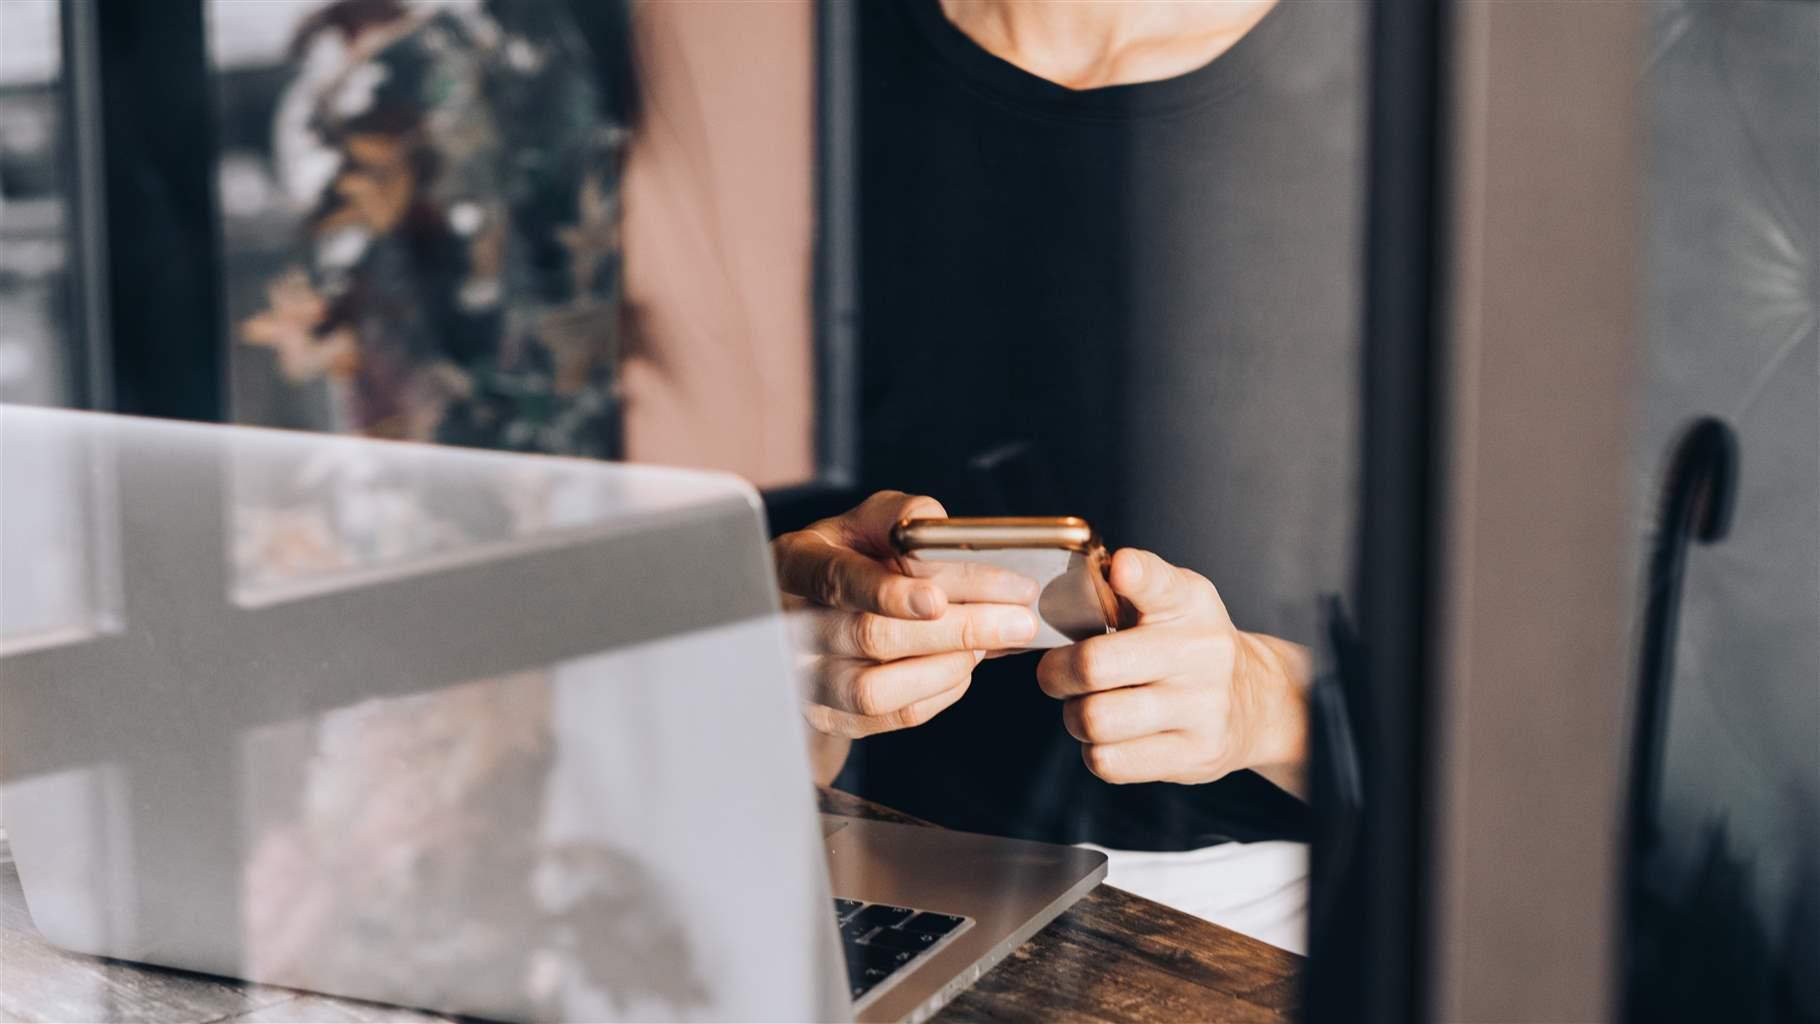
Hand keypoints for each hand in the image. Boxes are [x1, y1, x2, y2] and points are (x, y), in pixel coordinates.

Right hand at [773, 491, 1039, 743]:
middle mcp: (790, 626)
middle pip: (871, 636)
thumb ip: (904, 515)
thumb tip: (946, 531)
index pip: (835, 580)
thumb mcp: (869, 521)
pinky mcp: (835, 717)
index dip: (884, 592)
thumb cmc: (855, 557)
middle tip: (1019, 618)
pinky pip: (895, 715)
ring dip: (949, 663)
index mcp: (796, 563)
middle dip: (956, 627)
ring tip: (994, 638)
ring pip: (877, 689)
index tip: (937, 598)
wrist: (824, 615)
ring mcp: (808, 680)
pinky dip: (944, 689)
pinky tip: (970, 661)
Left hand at [1035, 548, 1310, 794]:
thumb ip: (1128, 585)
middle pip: (1094, 665)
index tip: (1120, 570)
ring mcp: (1202, 707)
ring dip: (1075, 716)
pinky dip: (1096, 750)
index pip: (1158, 581)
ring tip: (1087, 706)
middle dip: (1056, 672)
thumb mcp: (1172, 599)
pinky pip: (1109, 761)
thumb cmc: (1187, 646)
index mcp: (1187, 602)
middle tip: (1057, 674)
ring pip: (1095, 719)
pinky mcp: (1195, 754)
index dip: (1135, 575)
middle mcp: (1200, 652)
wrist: (1252, 701)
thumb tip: (1073, 583)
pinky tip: (1112, 736)